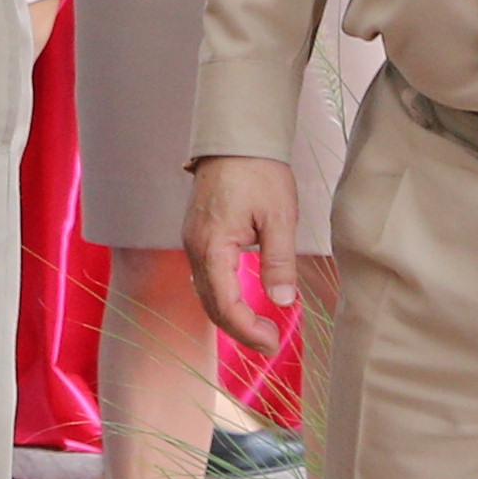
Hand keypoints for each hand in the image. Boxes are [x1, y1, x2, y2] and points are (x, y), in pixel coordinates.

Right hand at [186, 156, 304, 359]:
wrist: (236, 136)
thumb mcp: (278, 217)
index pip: (224, 305)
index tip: (274, 342)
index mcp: (212, 246)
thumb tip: (283, 301)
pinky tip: (244, 300)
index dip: (248, 331)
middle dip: (240, 330)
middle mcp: (195, 247)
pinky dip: (224, 296)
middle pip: (211, 304)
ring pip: (206, 292)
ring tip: (261, 327)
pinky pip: (206, 276)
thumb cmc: (258, 171)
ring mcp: (194, 240)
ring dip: (231, 315)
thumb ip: (279, 262)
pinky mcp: (200, 234)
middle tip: (271, 342)